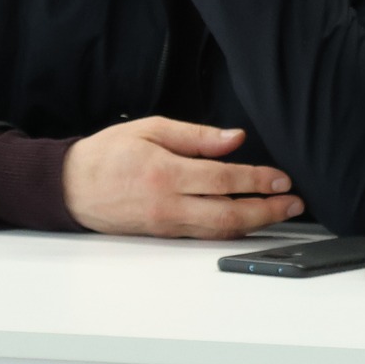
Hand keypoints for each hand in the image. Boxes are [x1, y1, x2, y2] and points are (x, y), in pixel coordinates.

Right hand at [62, 118, 303, 237]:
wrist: (70, 187)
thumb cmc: (108, 154)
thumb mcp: (151, 128)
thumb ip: (196, 135)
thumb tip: (235, 139)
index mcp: (165, 173)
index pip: (223, 179)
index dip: (257, 180)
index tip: (282, 179)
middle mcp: (168, 204)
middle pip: (228, 214)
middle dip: (267, 210)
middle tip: (294, 203)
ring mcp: (166, 224)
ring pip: (219, 231)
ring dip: (254, 223)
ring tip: (280, 213)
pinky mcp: (163, 234)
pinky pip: (203, 235)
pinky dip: (230, 230)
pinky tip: (248, 221)